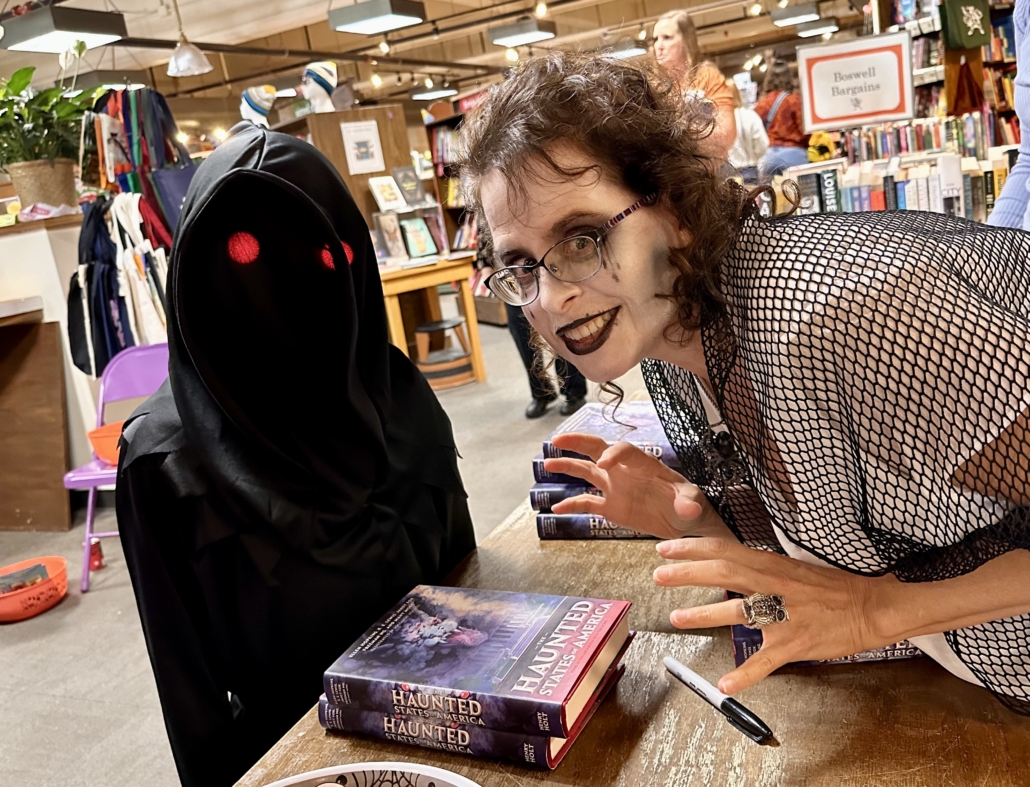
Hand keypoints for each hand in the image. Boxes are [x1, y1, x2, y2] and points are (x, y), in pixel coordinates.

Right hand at [544, 433, 734, 539]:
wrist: (686, 521)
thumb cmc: (691, 504)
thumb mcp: (693, 502)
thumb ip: (689, 502)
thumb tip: (690, 507)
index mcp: (644, 464)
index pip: (625, 451)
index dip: (614, 453)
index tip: (603, 462)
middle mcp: (625, 471)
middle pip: (598, 449)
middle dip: (578, 442)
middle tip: (558, 440)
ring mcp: (616, 488)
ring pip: (587, 471)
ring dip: (568, 466)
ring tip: (548, 463)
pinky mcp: (611, 507)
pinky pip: (587, 503)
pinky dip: (572, 504)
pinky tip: (556, 508)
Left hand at [653, 536, 886, 694]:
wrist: (872, 606)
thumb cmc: (832, 589)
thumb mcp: (792, 568)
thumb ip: (760, 568)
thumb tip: (728, 566)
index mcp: (772, 565)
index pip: (725, 549)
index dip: (692, 548)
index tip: (666, 548)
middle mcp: (774, 585)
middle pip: (724, 572)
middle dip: (687, 573)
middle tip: (659, 575)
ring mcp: (784, 614)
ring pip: (738, 611)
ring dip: (704, 614)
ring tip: (677, 618)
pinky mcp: (795, 643)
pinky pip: (765, 661)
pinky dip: (744, 674)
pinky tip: (725, 684)